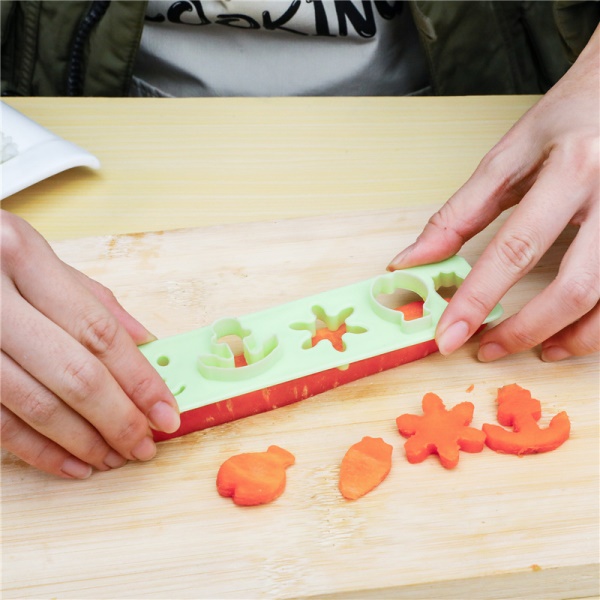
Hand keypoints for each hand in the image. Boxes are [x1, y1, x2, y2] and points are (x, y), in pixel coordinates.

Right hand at [1, 211, 179, 477]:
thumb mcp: (39, 258)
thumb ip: (94, 301)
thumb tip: (147, 343)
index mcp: (20, 255)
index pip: (98, 332)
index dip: (139, 380)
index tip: (167, 413)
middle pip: (74, 374)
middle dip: (118, 420)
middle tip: (144, 446)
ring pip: (35, 405)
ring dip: (82, 442)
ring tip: (114, 458)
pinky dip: (38, 451)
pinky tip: (71, 465)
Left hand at [388, 26, 598, 362]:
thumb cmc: (568, 117)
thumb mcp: (508, 155)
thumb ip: (459, 213)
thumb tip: (412, 260)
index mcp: (570, 169)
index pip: (513, 248)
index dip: (476, 299)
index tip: (447, 335)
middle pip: (574, 287)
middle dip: (524, 330)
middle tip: (487, 349)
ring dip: (571, 338)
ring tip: (534, 350)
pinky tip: (573, 333)